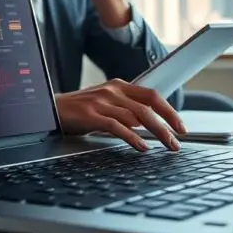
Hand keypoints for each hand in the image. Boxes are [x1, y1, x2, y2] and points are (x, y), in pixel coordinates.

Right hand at [55, 79, 186, 151]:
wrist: (51, 109)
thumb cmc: (80, 110)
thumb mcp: (106, 103)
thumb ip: (126, 109)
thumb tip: (148, 123)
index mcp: (119, 85)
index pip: (152, 95)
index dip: (169, 110)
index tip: (180, 126)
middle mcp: (113, 90)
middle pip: (149, 106)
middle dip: (168, 124)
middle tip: (178, 140)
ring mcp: (102, 102)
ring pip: (138, 117)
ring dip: (157, 133)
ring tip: (167, 146)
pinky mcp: (91, 115)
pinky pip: (118, 126)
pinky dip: (133, 138)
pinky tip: (142, 147)